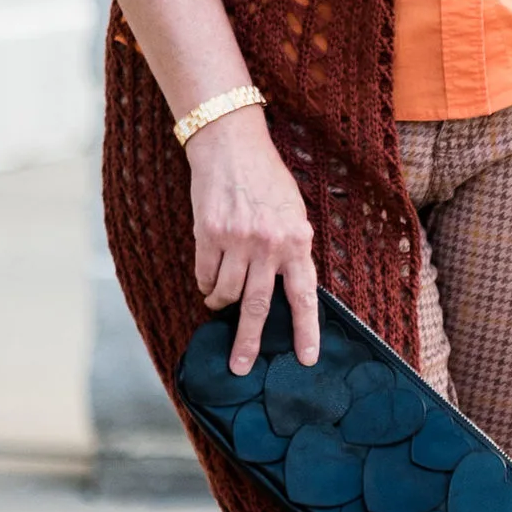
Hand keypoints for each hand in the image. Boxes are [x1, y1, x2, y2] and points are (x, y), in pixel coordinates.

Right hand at [186, 107, 319, 372]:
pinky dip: (205, 283)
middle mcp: (268, 244)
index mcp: (297, 241)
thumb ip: (292, 249)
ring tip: (217, 302)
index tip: (306, 359)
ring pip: (226, 293)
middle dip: (247, 342)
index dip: (306, 330)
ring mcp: (237, 240)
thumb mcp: (293, 212)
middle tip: (240, 367)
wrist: (231, 145)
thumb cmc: (266, 179)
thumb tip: (289, 289)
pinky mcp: (208, 234)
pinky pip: (204, 275)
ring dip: (220, 303)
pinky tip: (208, 280)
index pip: (304, 296)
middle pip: (257, 306)